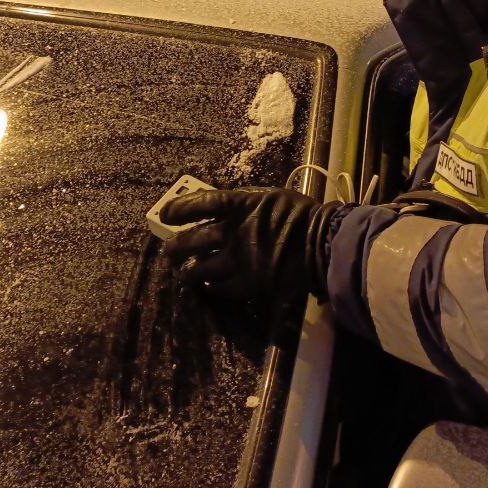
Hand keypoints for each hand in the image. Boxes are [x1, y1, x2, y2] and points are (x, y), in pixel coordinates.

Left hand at [162, 188, 339, 302]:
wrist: (321, 244)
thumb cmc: (300, 216)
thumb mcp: (270, 198)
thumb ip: (244, 205)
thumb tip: (225, 210)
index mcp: (237, 206)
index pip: (197, 204)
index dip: (178, 209)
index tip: (166, 214)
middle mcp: (230, 233)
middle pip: (190, 241)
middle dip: (175, 247)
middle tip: (170, 250)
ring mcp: (236, 261)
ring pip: (198, 270)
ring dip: (188, 272)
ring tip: (185, 273)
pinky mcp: (245, 284)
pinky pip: (218, 289)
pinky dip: (210, 287)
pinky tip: (208, 286)